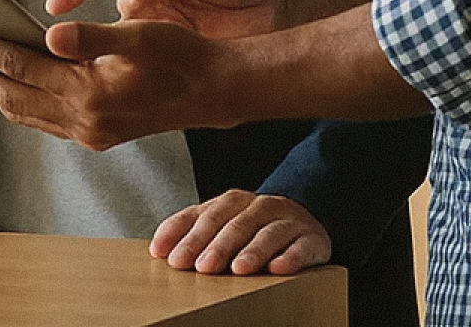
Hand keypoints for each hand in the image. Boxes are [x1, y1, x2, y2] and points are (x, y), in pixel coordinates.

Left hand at [0, 18, 237, 149]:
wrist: (214, 90)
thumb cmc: (180, 53)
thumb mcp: (139, 34)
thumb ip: (91, 36)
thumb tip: (48, 35)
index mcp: (89, 92)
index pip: (19, 65)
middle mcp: (84, 120)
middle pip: (12, 95)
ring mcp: (90, 132)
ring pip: (25, 112)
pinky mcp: (98, 135)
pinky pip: (44, 121)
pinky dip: (20, 105)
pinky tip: (10, 94)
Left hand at [152, 189, 331, 275]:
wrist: (305, 221)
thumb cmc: (255, 228)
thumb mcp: (225, 225)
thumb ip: (195, 231)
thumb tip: (158, 250)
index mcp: (233, 201)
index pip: (204, 213)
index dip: (184, 232)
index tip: (166, 255)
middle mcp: (259, 206)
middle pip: (234, 222)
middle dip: (215, 244)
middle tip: (199, 266)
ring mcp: (287, 220)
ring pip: (268, 232)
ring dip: (252, 250)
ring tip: (238, 269)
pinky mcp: (311, 238)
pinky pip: (301, 246)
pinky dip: (291, 257)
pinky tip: (278, 269)